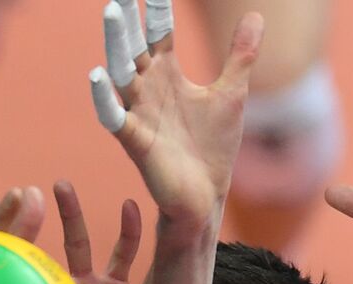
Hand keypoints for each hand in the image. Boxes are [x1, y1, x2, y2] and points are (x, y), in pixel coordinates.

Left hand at [0, 182, 142, 283]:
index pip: (16, 265)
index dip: (5, 237)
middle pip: (37, 248)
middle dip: (31, 217)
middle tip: (19, 191)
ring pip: (79, 243)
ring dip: (71, 214)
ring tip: (62, 188)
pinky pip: (125, 254)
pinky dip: (129, 230)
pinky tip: (130, 207)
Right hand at [89, 1, 262, 238]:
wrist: (207, 196)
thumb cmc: (212, 148)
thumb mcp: (231, 93)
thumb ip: (240, 55)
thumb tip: (256, 15)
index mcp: (167, 76)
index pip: (159, 32)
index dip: (157, 6)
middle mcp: (148, 90)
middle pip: (134, 46)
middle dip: (127, 18)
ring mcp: (139, 114)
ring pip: (122, 73)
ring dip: (116, 44)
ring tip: (111, 13)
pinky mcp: (135, 142)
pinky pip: (115, 118)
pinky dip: (105, 99)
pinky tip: (97, 76)